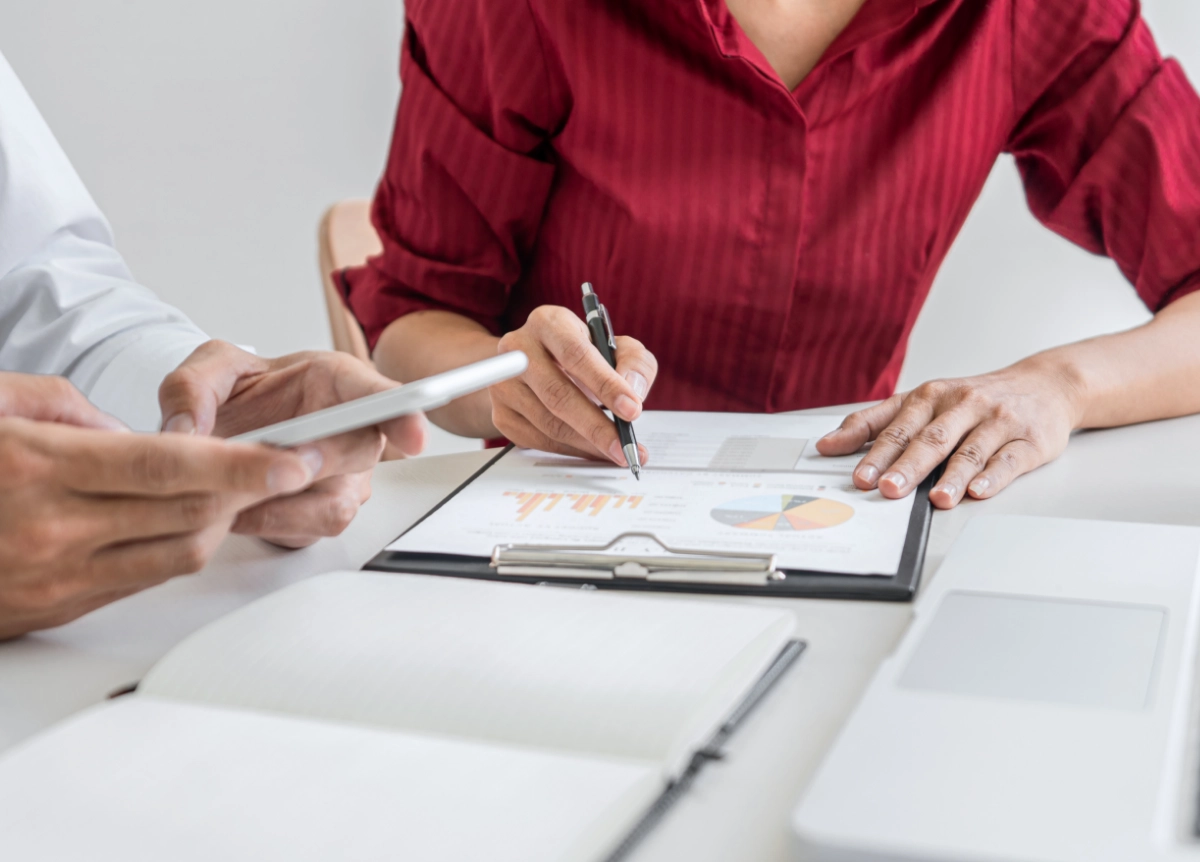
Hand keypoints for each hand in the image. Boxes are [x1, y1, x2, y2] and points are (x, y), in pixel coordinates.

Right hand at [0, 374, 317, 638]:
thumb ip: (72, 411)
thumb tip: (135, 435)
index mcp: (38, 468)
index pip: (170, 467)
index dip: (242, 464)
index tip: (294, 456)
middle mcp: (51, 531)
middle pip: (189, 516)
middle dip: (252, 491)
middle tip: (292, 466)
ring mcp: (52, 578)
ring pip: (176, 556)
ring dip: (221, 523)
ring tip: (245, 490)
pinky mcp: (51, 609)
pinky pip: (139, 579)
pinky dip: (174, 548)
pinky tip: (189, 521)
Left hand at [158, 341, 426, 547]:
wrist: (226, 431)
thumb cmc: (239, 395)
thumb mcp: (207, 370)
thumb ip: (190, 387)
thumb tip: (186, 432)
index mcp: (336, 382)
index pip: (381, 396)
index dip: (403, 415)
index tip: (413, 435)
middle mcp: (349, 433)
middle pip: (361, 454)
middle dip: (320, 464)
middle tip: (278, 465)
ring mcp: (341, 479)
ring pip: (333, 506)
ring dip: (281, 504)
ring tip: (232, 491)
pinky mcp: (320, 514)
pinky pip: (306, 532)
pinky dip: (266, 524)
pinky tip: (235, 508)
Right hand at [492, 306, 657, 463]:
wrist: (538, 364)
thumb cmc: (584, 354)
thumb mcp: (617, 347)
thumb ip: (635, 363)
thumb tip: (633, 391)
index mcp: (548, 323)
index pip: (575, 354)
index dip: (605, 384)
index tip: (632, 410)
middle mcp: (518, 350)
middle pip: (557, 394)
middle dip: (596, 426)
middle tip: (625, 446)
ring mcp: (505, 384)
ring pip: (549, 424)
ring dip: (587, 445)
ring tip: (617, 452)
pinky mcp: (502, 414)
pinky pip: (539, 441)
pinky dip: (571, 451)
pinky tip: (594, 452)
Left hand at [815, 360, 1082, 508]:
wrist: (1044, 384)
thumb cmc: (974, 399)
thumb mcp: (923, 400)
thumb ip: (875, 421)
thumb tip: (829, 444)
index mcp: (931, 396)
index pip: (898, 426)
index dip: (876, 452)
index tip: (858, 476)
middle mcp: (963, 404)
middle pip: (931, 438)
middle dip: (907, 466)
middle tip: (888, 489)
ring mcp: (997, 422)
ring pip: (970, 450)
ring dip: (952, 476)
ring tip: (936, 499)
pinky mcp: (1028, 440)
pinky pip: (1009, 459)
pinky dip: (993, 476)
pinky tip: (979, 491)